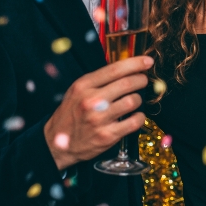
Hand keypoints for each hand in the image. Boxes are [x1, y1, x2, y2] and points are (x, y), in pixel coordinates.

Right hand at [44, 56, 152, 170]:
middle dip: (141, 79)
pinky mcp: (107, 136)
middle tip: (143, 80)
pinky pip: (134, 122)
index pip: (115, 69)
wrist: (57, 144)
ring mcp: (99, 119)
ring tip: (133, 101)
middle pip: (127, 84)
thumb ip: (98, 80)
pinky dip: (140, 117)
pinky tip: (135, 116)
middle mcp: (91, 101)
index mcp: (83, 86)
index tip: (147, 61)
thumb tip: (126, 68)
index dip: (135, 63)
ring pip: (133, 102)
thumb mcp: (77, 91)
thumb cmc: (71, 114)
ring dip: (138, 99)